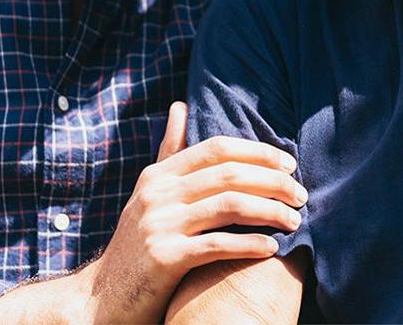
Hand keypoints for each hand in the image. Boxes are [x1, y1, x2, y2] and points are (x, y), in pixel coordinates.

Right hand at [73, 102, 306, 322]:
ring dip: (271, 212)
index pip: (218, 148)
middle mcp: (157, 195)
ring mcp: (158, 226)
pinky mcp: (163, 259)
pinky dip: (250, 244)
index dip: (259, 153)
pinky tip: (272, 247)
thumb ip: (169, 153)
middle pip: (230, 174)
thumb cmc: (137, 243)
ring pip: (230, 206)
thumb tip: (180, 106)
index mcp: (158, 176)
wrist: (101, 298)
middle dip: (274, 182)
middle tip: (302, 196)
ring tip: (295, 221)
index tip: (290, 165)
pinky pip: (217, 245)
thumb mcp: (149, 193)